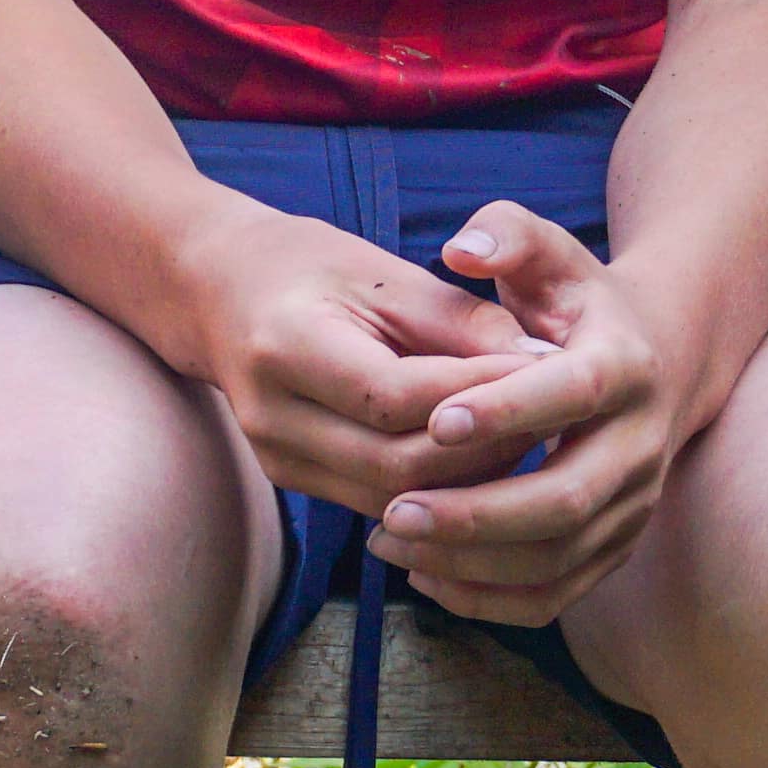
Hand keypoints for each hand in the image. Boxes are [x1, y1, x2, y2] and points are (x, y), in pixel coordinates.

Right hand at [187, 205, 542, 516]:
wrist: (217, 291)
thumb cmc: (309, 266)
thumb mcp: (384, 272)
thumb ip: (462, 321)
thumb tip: (545, 364)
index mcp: (288, 347)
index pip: (397, 396)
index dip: (477, 394)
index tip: (544, 374)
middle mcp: (272, 416)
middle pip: (398, 464)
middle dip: (482, 446)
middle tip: (550, 418)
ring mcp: (276, 458)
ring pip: (393, 497)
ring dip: (466, 479)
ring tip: (525, 440)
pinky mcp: (291, 480)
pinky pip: (377, 501)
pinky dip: (435, 489)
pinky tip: (480, 460)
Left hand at [369, 203, 692, 626]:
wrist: (661, 360)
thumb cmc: (579, 304)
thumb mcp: (552, 255)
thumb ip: (507, 234)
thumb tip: (461, 248)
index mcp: (627, 368)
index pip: (571, 395)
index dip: (506, 411)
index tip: (433, 420)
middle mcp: (641, 446)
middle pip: (566, 500)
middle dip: (477, 512)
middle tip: (395, 509)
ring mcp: (633, 507)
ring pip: (558, 560)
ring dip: (472, 563)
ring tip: (393, 541)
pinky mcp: (615, 549)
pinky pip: (556, 597)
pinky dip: (489, 600)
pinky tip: (425, 577)